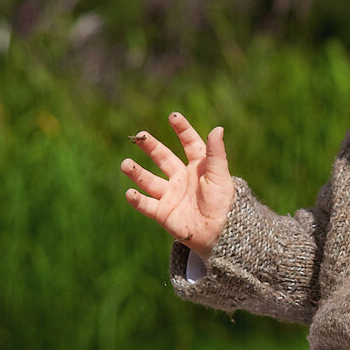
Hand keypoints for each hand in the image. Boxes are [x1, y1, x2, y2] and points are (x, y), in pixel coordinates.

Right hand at [121, 112, 233, 258]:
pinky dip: (137, 200)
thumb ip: (216, 153)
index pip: (189, 143)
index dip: (182, 130)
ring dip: (136, 173)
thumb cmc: (224, 203)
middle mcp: (181, 178)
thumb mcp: (221, 175)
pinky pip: (147, 205)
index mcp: (198, 166)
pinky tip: (130, 193)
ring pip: (149, 180)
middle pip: (163, 158)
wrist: (221, 233)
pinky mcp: (163, 213)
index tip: (173, 116)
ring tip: (125, 164)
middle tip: (139, 136)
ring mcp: (171, 195)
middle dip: (151, 146)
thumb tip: (217, 128)